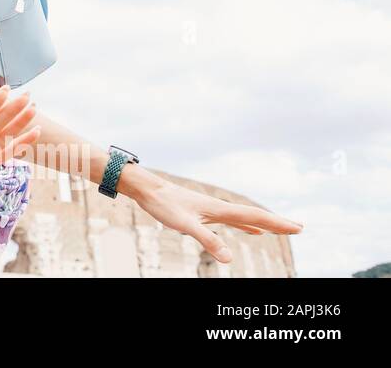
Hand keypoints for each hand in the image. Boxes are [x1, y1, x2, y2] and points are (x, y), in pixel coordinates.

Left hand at [128, 174, 303, 263]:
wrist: (149, 189)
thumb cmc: (165, 205)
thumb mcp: (185, 225)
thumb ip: (208, 240)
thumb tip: (229, 259)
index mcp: (219, 209)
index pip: (255, 217)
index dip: (276, 223)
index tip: (297, 228)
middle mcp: (220, 208)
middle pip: (255, 216)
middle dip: (277, 223)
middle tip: (300, 228)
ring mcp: (214, 210)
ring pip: (247, 218)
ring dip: (266, 224)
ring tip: (282, 229)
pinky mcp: (205, 213)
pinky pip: (234, 221)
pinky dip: (248, 226)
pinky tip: (253, 232)